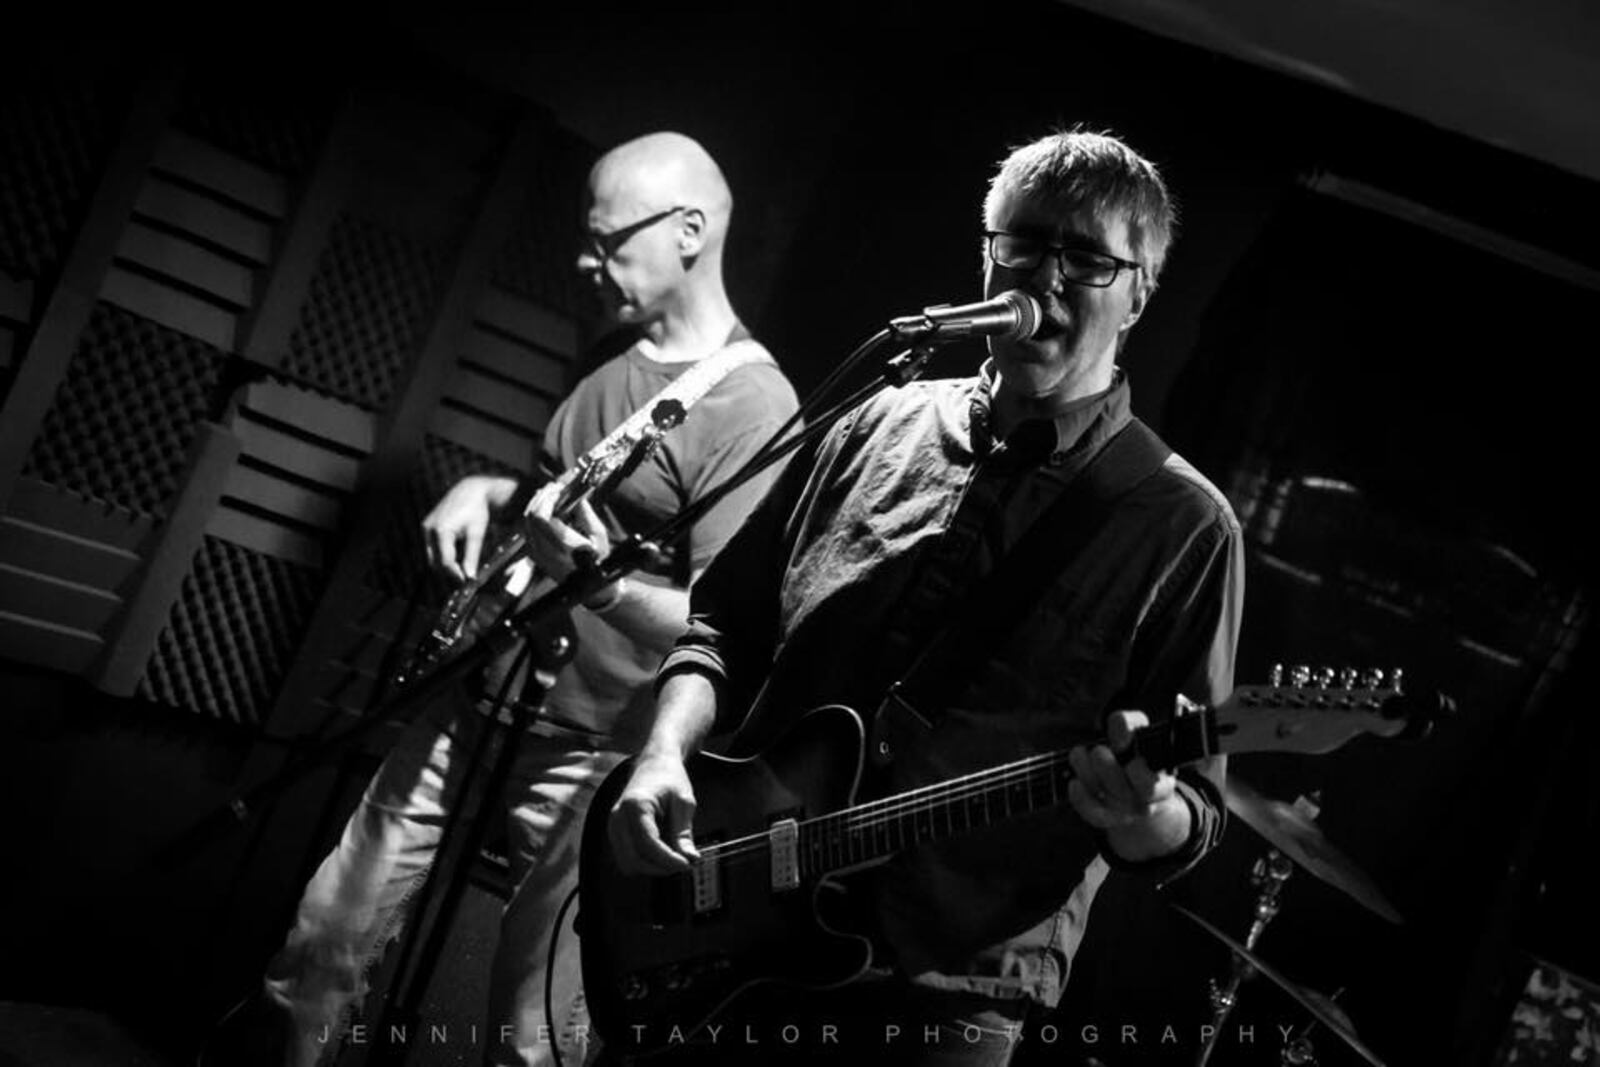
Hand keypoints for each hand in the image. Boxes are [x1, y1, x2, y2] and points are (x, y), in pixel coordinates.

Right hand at [421, 475, 516, 581]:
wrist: (470, 490)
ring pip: (432, 556)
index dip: (455, 574)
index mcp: (441, 530)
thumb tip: (470, 576)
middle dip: (449, 571)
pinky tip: (455, 557)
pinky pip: (432, 547)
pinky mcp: (427, 527)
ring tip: (461, 568)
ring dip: (444, 564)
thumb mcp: (477, 533)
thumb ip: (472, 556)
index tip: (466, 581)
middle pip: (435, 561)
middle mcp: (429, 529)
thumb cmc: (475, 509)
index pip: (445, 561)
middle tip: (464, 577)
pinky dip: (442, 554)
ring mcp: (426, 528)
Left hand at [522, 487, 618, 606]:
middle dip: (541, 498)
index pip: (542, 516)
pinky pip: (528, 531)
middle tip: (553, 488)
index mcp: (563, 546)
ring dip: (536, 506)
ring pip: (526, 522)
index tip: (558, 489)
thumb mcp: (599, 536)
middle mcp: (546, 551)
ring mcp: (538, 555)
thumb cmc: (599, 562)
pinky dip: (534, 516)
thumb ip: (586, 514)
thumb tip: (576, 497)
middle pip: (530, 517)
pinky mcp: (536, 556)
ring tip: (550, 495)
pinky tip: (545, 510)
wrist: (592, 588)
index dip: (547, 498)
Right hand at [608, 751, 700, 874]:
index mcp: (635, 805)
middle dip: (660, 868)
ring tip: (674, 858)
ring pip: (628, 863)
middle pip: (634, 858)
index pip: (648, 844)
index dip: (668, 860)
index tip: (687, 864)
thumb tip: (690, 859)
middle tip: (683, 864)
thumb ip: (684, 832)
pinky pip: (626, 858)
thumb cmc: (670, 778)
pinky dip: (644, 862)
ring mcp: (613, 825)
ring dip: (652, 868)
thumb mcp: (684, 802)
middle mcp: (618, 816)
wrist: (655, 764)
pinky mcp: (615, 833)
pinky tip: (662, 853)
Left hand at [1068, 709, 1189, 859]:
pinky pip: (1093, 815)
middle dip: (1105, 768)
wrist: (1139, 786)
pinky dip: (1080, 798)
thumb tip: (1119, 737)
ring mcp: (1125, 812)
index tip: (1122, 750)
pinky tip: (1073, 782)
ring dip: (1087, 774)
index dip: (1135, 771)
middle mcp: (1144, 803)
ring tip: (1078, 754)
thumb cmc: (1135, 751)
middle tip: (1099, 751)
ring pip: (1104, 800)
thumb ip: (1127, 723)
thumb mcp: (1137, 732)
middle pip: (1122, 792)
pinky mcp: (1109, 818)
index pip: (1149, 786)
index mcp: (1161, 784)